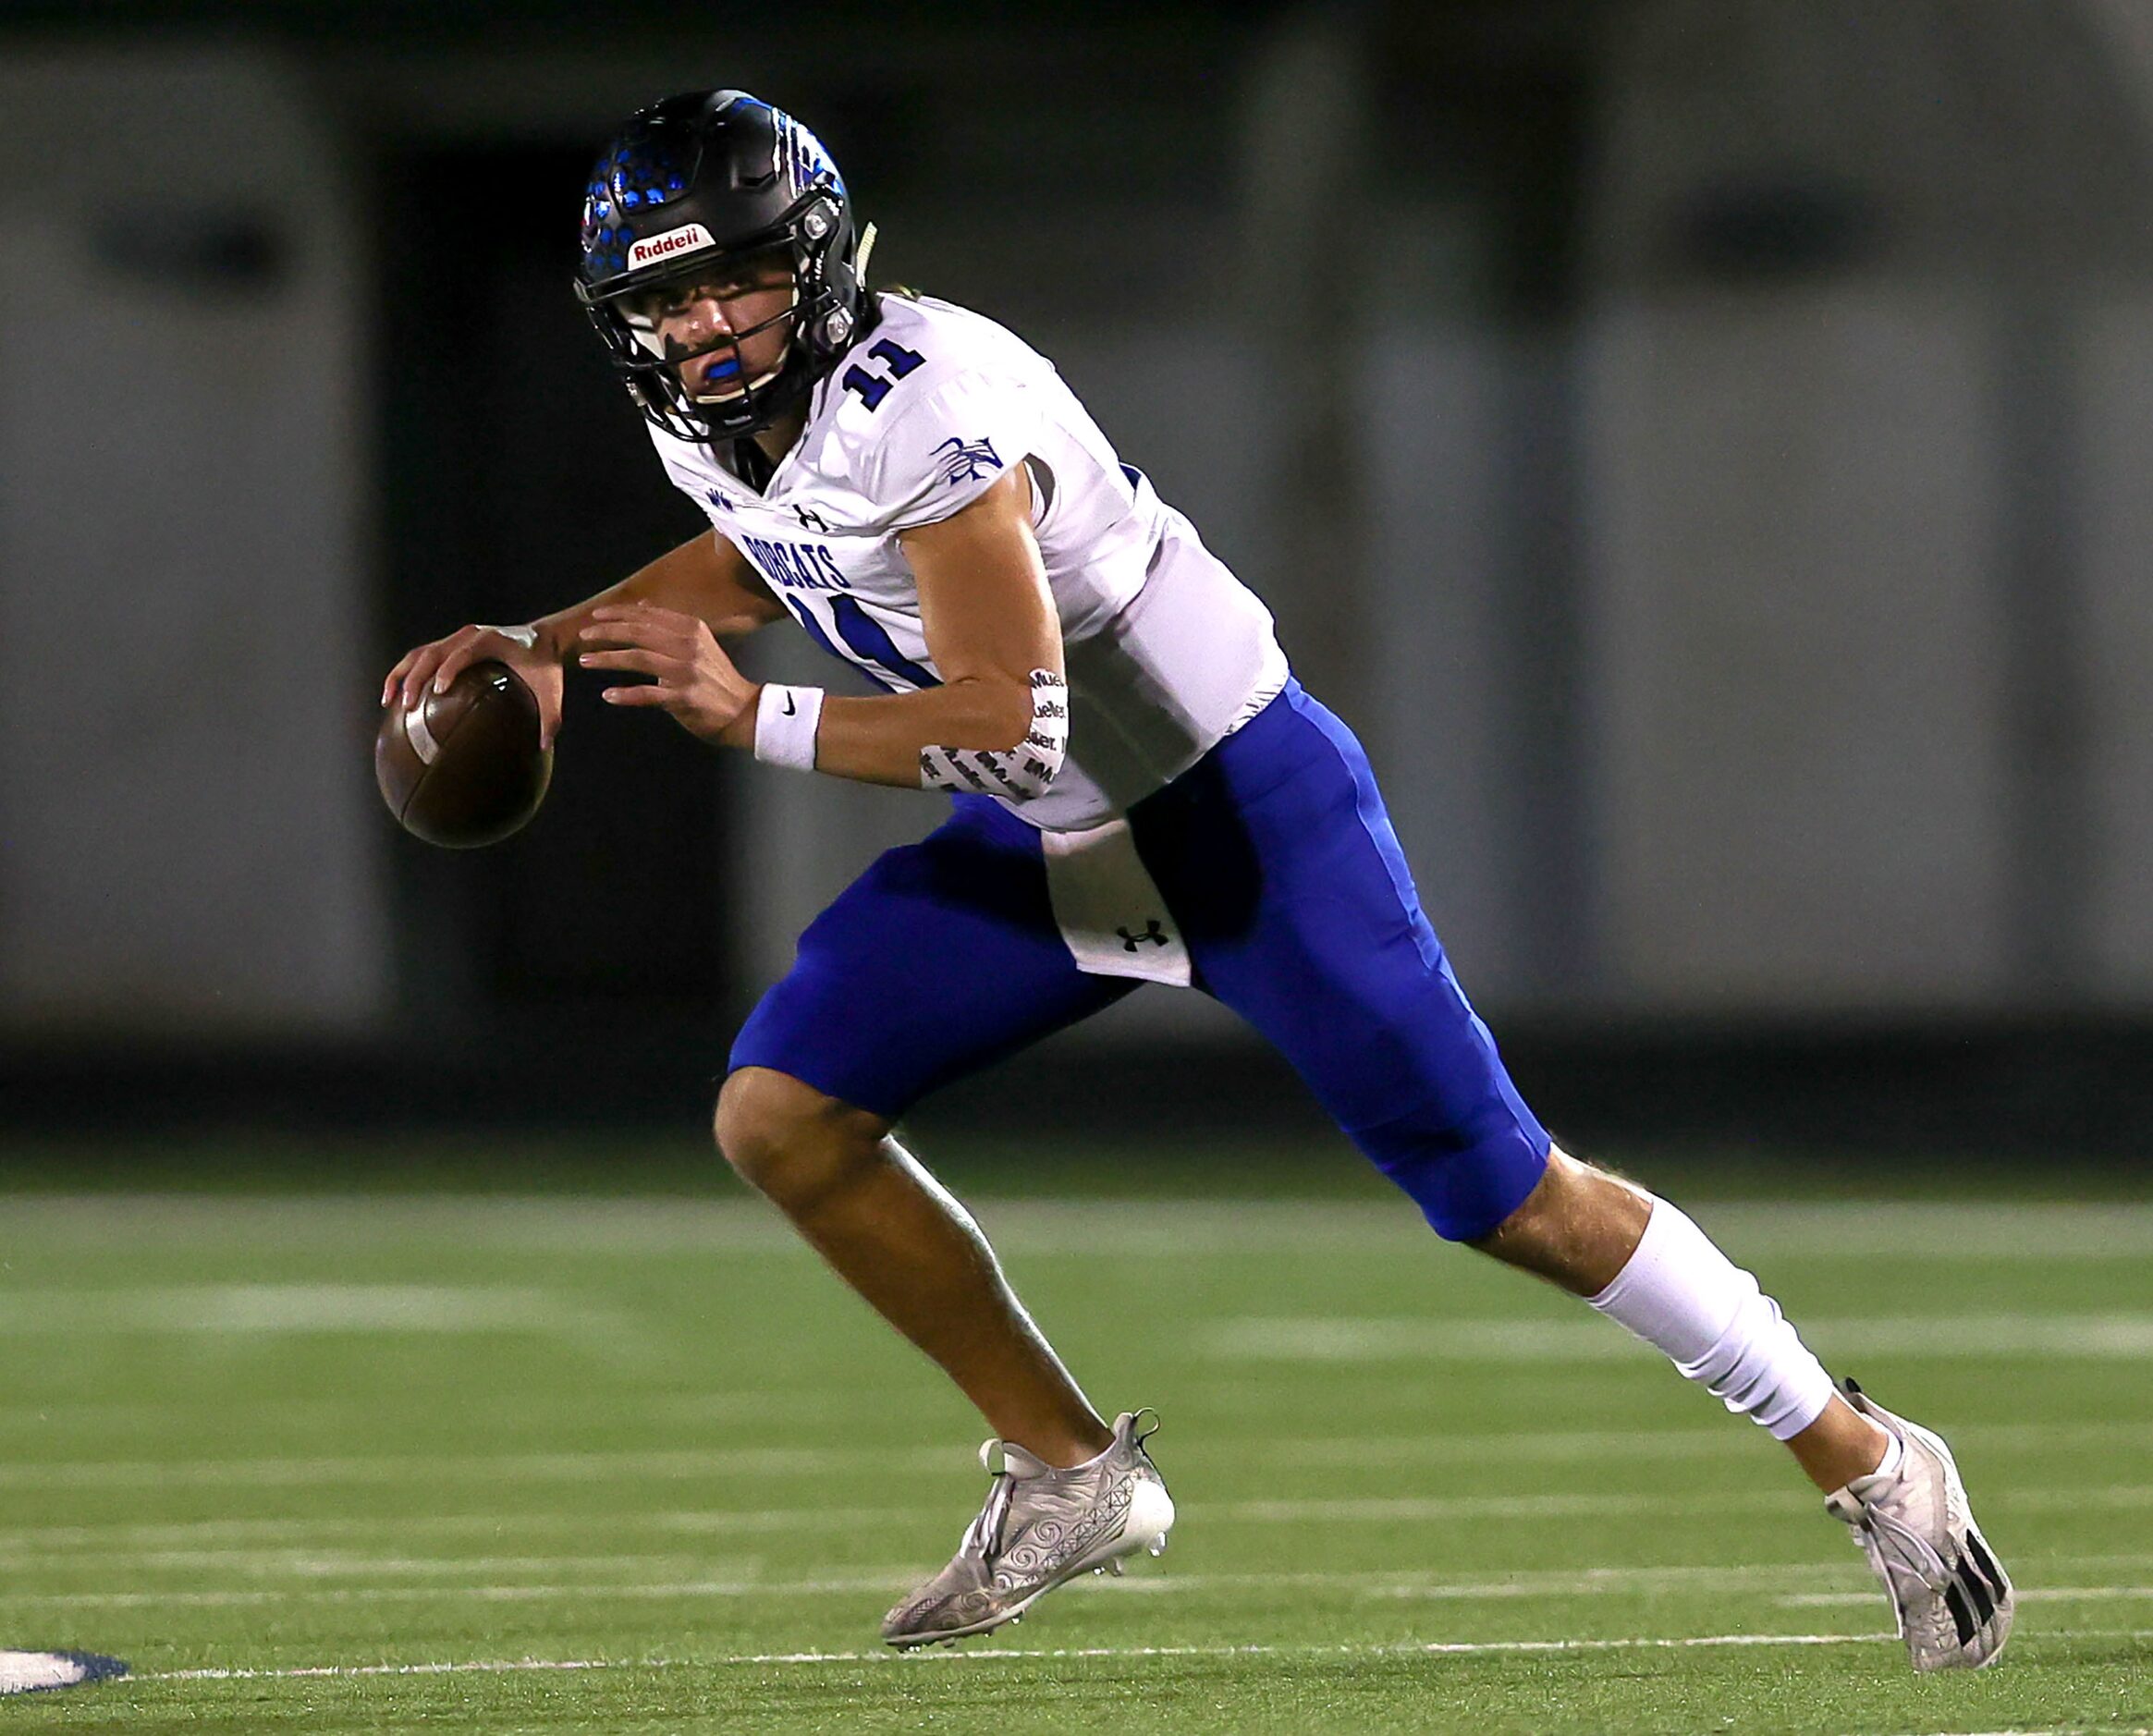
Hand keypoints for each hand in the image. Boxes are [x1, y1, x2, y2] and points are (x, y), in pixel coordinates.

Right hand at [382, 622, 565, 748]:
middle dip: (418, 677)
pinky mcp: (450, 644)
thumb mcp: (552, 690)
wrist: (542, 639)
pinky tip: (394, 697)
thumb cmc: (545, 666)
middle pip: (434, 652)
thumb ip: (551, 717)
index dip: (450, 668)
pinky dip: (405, 673)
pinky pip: (421, 656)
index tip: (439, 689)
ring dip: (402, 675)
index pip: (465, 652)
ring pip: (420, 653)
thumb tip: (544, 747)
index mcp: (492, 640)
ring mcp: (457, 638)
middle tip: (407, 705)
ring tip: (389, 702)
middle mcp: (470, 635)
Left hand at [577, 602, 757, 745]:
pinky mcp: (684, 698)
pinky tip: (608, 695)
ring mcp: (687, 672)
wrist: (744, 711)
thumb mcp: (698, 644)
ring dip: (608, 659)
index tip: (596, 616)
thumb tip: (640, 607)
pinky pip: (648, 694)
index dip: (618, 614)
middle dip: (606, 633)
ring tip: (585, 661)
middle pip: (639, 633)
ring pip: (639, 659)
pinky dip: (626, 695)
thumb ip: (670, 626)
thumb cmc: (716, 679)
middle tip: (583, 637)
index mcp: (692, 629)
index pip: (647, 615)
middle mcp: (689, 646)